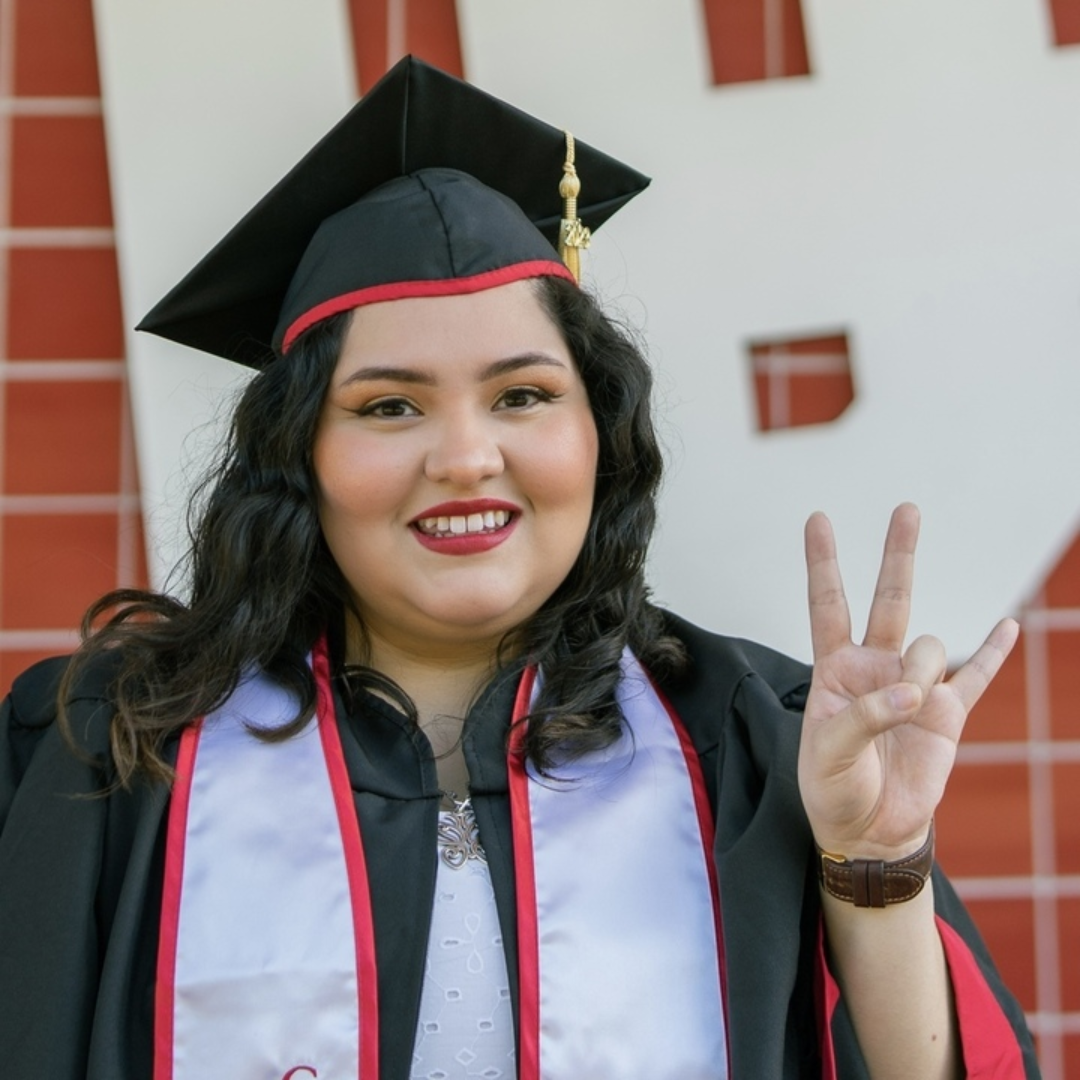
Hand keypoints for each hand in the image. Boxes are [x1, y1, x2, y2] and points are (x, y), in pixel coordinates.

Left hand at [797, 503, 1017, 860]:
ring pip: (928, 649)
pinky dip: (994, 652)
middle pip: (889, 599)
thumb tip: (915, 693)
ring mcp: (915, 686)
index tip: (818, 518)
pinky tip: (1009, 626)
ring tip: (907, 711)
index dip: (823, 563)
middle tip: (906, 508)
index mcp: (835, 670)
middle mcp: (875, 668)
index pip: (828, 605)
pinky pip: (976, 676)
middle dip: (898, 553)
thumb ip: (866, 716)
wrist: (869, 831)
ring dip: (920, 674)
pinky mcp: (949, 713)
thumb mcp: (828, 752)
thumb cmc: (834, 788)